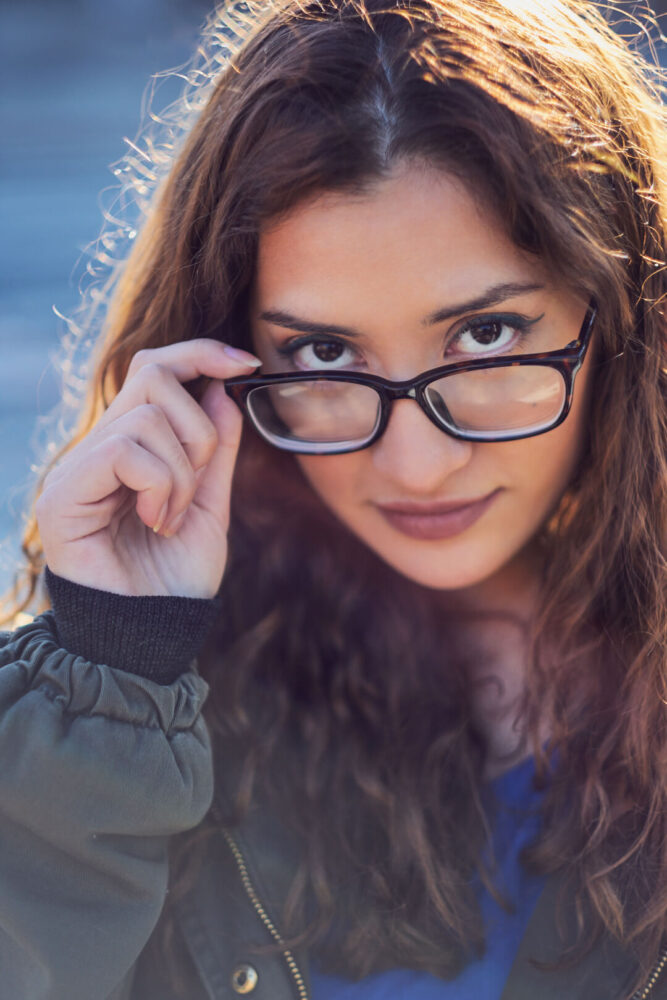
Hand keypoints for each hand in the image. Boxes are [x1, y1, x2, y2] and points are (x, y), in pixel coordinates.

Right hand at [36, 339, 260, 597]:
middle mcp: (97, 448)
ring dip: (182, 471)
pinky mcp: (63, 496)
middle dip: (199, 429)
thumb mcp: (213, 504)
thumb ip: (216, 449)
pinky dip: (160, 484)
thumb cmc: (178, 578)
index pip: (154, 368)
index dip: (198, 353)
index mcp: (131, 446)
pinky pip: (123, 450)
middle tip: (198, 485)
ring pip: (145, 417)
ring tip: (172, 517)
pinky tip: (157, 520)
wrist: (153, 637)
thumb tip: (220, 388)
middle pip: (151, 375)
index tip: (245, 363)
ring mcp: (76, 469)